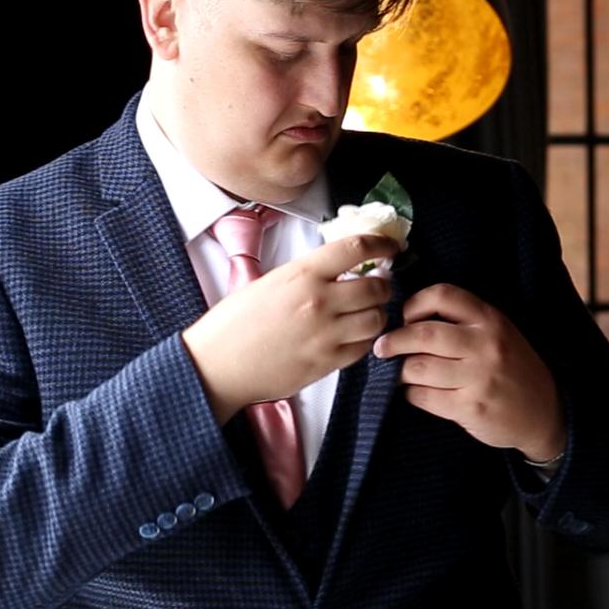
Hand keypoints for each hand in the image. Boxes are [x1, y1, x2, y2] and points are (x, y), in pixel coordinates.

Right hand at [183, 234, 397, 423]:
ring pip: (376, 319)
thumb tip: (337, 268)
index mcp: (303, 274)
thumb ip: (306, 274)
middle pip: (376, 287)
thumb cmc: (234, 323)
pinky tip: (353, 336)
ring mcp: (326, 334)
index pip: (357, 248)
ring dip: (376, 314)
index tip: (391, 246)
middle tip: (377, 285)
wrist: (217, 365)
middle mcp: (319, 301)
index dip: (382, 244)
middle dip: (382, 285)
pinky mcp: (326, 363)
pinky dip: (364, 340)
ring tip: (365, 313)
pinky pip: (363, 348)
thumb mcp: (269, 282)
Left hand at [373, 284, 564, 462]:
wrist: (544, 411)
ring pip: (419, 367)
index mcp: (490, 319)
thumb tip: (406, 317)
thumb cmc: (512, 367)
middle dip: (394, 341)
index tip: (403, 317)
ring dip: (400, 371)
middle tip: (382, 348)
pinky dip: (411, 393)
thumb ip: (462, 321)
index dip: (414, 303)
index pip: (443, 295)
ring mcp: (479, 378)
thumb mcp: (497, 332)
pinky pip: (424, 397)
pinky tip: (415, 392)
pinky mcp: (471, 408)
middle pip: (423, 333)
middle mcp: (485, 344)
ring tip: (400, 372)